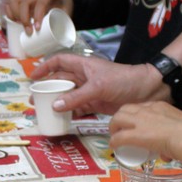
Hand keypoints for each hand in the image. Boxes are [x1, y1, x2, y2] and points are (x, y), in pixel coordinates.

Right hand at [6, 0, 70, 29]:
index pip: (40, 3)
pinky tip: (14, 21)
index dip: (37, 16)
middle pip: (24, 3)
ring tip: (19, 26)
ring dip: (14, 15)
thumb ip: (65, 21)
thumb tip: (61, 38)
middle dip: (24, 19)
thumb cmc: (63, 6)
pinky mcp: (21, 2)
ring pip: (14, 2)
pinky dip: (9, 13)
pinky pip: (10, 4)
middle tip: (29, 32)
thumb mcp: (67, 11)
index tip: (38, 29)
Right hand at [29, 56, 166, 115]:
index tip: (33, 77)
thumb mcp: (98, 86)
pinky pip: (78, 108)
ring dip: (56, 103)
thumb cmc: (124, 80)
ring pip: (68, 96)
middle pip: (60, 81)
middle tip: (34, 100)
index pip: (60, 62)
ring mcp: (90, 91)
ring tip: (43, 111)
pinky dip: (69, 113)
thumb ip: (77, 97)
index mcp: (84, 65)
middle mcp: (85, 77)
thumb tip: (55, 106)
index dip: (45, 67)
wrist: (148, 90)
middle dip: (47, 89)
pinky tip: (61, 119)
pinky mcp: (97, 104)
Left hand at [109, 101, 181, 163]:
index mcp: (159, 106)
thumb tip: (166, 154)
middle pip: (125, 109)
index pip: (140, 107)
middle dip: (120, 118)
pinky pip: (119, 137)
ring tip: (115, 137)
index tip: (134, 125)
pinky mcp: (136, 134)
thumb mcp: (180, 130)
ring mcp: (140, 121)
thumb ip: (172, 140)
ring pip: (118, 119)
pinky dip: (114, 141)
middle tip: (119, 130)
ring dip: (113, 127)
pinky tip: (114, 147)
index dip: (134, 116)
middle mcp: (147, 110)